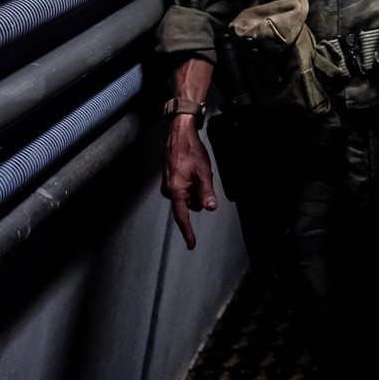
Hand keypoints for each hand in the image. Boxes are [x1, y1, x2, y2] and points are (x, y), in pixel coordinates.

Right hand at [161, 117, 216, 249]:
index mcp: (175, 191)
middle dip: (200, 197)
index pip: (183, 217)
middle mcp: (169, 191)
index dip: (188, 232)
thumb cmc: (190, 151)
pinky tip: (194, 171)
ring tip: (198, 172)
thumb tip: (210, 208)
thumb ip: (207, 192)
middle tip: (204, 178)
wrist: (179, 135)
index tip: (192, 244)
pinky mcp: (170, 181)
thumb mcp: (204, 172)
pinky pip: (184, 190)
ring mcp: (168, 186)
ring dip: (196, 189)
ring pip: (188, 198)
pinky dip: (192, 185)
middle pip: (190, 206)